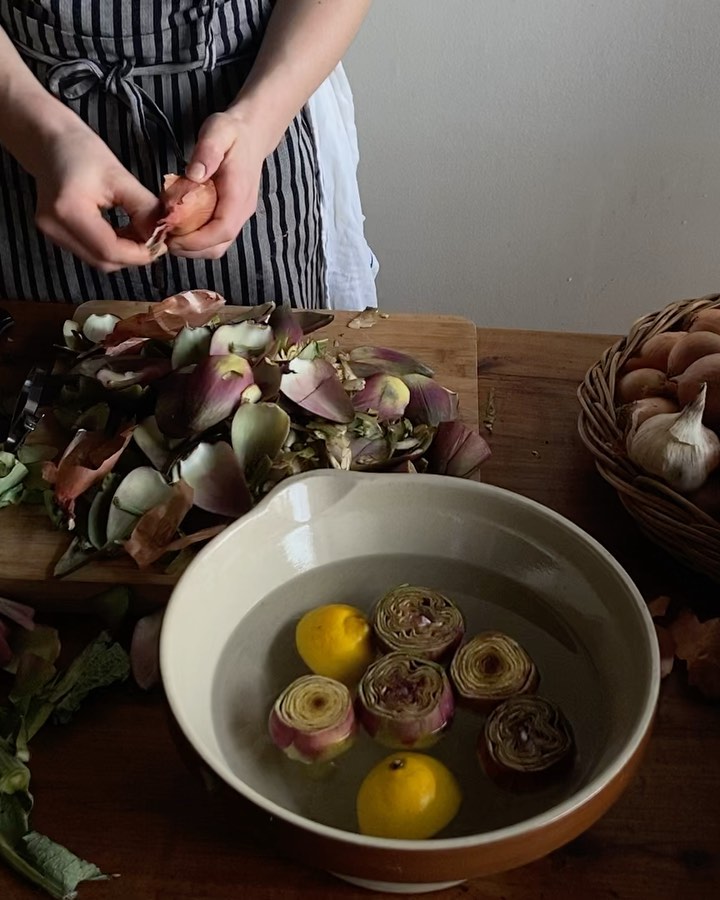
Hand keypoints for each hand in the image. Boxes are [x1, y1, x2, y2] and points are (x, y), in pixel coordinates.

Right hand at [33, 121, 161, 272]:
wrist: (48, 141)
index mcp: (69, 210)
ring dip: (123, 253)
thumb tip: (162, 235)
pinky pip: (89, 252)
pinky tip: (123, 232)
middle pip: (103, 261)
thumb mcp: (120, 176)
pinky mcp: (54, 235)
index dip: (139, 254)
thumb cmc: (81, 150)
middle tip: (154, 239)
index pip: (109, 250)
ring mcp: (51, 234)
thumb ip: (144, 209)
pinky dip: (110, 247)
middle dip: (133, 256)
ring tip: (139, 232)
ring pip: (97, 260)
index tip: (160, 246)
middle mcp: (54, 228)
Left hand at [167, 111, 266, 259]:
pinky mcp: (230, 217)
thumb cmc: (232, 133)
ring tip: (168, 234)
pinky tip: (178, 227)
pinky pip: (214, 238)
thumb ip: (207, 151)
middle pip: (218, 246)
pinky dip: (195, 240)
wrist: (251, 135)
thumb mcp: (219, 132)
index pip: (222, 230)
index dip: (197, 240)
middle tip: (163, 238)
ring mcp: (237, 217)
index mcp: (238, 195)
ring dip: (191, 247)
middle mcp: (241, 212)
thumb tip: (195, 175)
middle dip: (190, 249)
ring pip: (216, 246)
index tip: (171, 236)